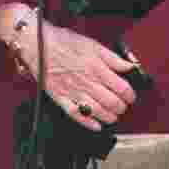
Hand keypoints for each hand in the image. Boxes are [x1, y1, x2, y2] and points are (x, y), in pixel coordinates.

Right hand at [0, 9, 136, 130]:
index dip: (130, 95)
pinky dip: (88, 123)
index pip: (122, 88)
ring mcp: (74, 92)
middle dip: (121, 107)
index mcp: (97, 68)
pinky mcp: (61, 98)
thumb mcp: (92, 45)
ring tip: (113, 116)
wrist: (38, 45)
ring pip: (97, 111)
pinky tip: (96, 125)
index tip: (131, 96)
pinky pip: (76, 115)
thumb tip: (128, 66)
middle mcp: (87, 82)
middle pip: (112, 102)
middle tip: (123, 106)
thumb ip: (112, 58)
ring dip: (109, 117)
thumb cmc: (63, 42)